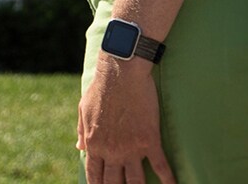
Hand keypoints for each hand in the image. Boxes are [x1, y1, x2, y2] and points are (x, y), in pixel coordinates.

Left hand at [78, 58, 172, 183]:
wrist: (121, 74)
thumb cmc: (101, 89)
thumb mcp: (84, 110)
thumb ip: (83, 132)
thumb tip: (79, 148)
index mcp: (94, 143)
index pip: (94, 174)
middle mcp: (111, 150)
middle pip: (114, 182)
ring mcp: (131, 148)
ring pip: (136, 181)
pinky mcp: (150, 141)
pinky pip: (161, 167)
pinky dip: (168, 180)